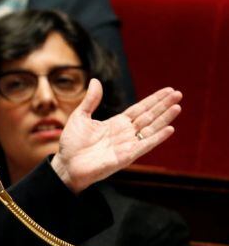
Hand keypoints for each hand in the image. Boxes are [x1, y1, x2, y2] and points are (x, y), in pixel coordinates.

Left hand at [51, 79, 181, 193]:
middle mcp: (125, 133)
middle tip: (178, 93)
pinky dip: (158, 137)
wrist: (67, 164)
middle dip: (163, 105)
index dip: (153, 100)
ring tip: (178, 106)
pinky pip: (145, 145)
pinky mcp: (127, 156)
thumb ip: (90, 100)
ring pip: (151, 128)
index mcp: (116, 123)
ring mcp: (128, 144)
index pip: (140, 109)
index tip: (168, 90)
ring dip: (165, 118)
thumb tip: (96, 81)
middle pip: (149, 116)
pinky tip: (170, 129)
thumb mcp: (80, 116)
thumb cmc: (72, 143)